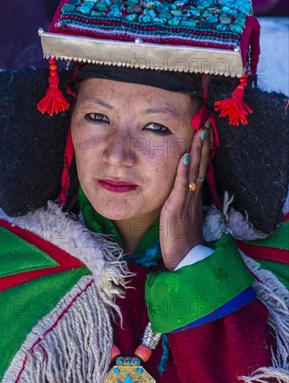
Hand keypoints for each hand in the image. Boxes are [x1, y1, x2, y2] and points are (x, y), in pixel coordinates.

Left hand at [160, 124, 211, 269]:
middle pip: (200, 166)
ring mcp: (186, 201)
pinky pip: (181, 187)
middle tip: (206, 125)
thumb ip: (181, 200)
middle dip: (203, 145)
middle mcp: (193, 196)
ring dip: (197, 152)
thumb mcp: (182, 215)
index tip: (205, 133)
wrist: (184, 257)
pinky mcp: (177, 208)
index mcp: (193, 196)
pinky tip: (184, 158)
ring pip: (194, 172)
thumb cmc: (181, 239)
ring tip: (200, 134)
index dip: (203, 151)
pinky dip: (183, 172)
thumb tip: (179, 188)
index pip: (199, 169)